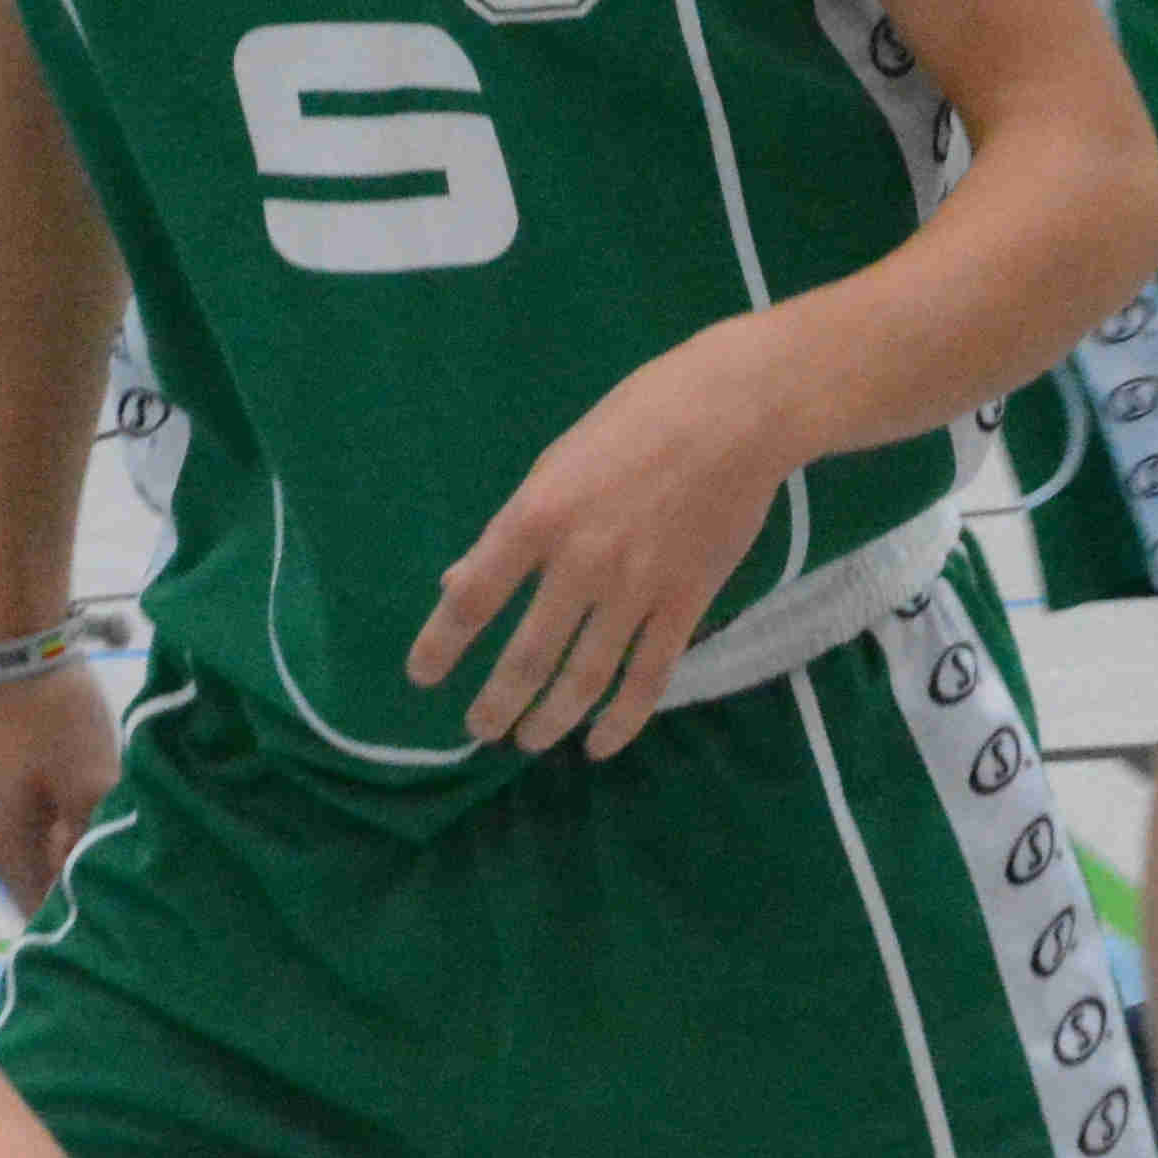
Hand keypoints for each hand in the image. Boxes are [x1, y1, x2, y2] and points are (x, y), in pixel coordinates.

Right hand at [0, 656, 118, 907]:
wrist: (21, 646)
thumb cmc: (54, 721)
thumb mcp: (90, 786)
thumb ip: (99, 841)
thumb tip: (114, 882)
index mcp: (9, 852)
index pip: (43, 917)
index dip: (84, 926)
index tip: (130, 924)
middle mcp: (3, 839)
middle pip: (52, 884)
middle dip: (93, 883)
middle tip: (145, 881)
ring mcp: (12, 808)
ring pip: (60, 849)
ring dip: (94, 846)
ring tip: (139, 843)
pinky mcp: (26, 781)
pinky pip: (60, 819)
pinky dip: (88, 819)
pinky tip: (122, 806)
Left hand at [408, 317, 796, 758]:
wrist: (736, 413)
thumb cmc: (637, 419)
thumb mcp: (557, 460)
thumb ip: (511, 527)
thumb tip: (458, 584)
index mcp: (538, 516)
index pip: (474, 598)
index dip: (440, 644)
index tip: (422, 677)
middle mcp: (582, 562)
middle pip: (527, 657)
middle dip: (496, 705)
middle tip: (480, 731)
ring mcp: (637, 588)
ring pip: (585, 679)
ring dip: (550, 721)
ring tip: (531, 740)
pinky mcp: (686, 603)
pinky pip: (648, 677)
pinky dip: (622, 721)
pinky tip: (600, 744)